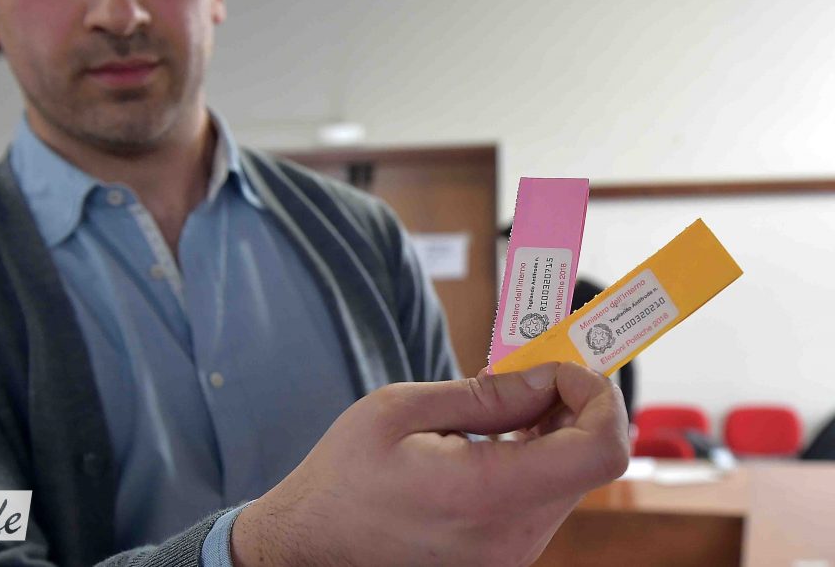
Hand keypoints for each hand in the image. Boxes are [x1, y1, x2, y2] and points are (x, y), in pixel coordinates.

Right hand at [231, 362, 628, 566]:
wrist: (312, 545)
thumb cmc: (343, 478)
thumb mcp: (399, 412)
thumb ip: (483, 395)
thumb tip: (545, 378)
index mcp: (486, 494)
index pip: (600, 450)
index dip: (598, 396)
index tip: (561, 366)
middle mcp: (512, 536)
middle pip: (588, 460)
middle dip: (571, 403)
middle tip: (527, 369)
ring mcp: (510, 553)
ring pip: (568, 477)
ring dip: (552, 430)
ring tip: (499, 401)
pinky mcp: (502, 556)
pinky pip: (543, 498)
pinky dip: (534, 457)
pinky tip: (493, 436)